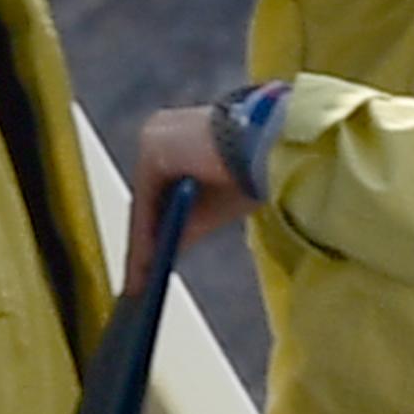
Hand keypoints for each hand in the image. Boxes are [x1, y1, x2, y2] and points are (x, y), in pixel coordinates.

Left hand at [126, 105, 255, 272]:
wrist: (273, 143)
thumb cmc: (261, 168)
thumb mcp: (221, 204)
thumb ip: (193, 221)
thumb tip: (171, 249)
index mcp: (182, 139)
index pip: (161, 192)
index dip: (158, 228)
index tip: (153, 258)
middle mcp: (162, 134)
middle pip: (149, 197)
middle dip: (146, 239)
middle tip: (142, 276)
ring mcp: (154, 139)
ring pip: (145, 202)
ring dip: (143, 242)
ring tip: (140, 279)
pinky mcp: (154, 150)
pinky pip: (145, 203)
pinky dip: (144, 235)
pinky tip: (145, 263)